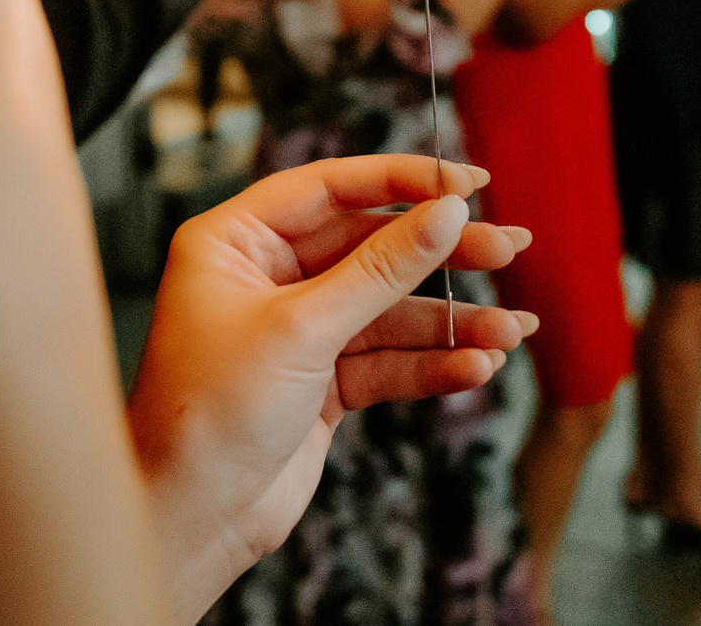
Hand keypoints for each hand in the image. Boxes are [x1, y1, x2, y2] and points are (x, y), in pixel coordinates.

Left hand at [130, 156, 534, 621]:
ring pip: (388, 310)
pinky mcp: (319, 383)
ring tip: (513, 330)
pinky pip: (387, 360)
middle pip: (370, 246)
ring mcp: (295, 331)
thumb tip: (446, 212)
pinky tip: (476, 366)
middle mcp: (264, 277)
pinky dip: (432, 364)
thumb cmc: (209, 415)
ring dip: (452, 322)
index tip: (469, 181)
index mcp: (235, 241)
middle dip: (442, 253)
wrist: (188, 521)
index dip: (403, 180)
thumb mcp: (302, 329)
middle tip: (510, 247)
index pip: (330, 187)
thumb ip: (381, 268)